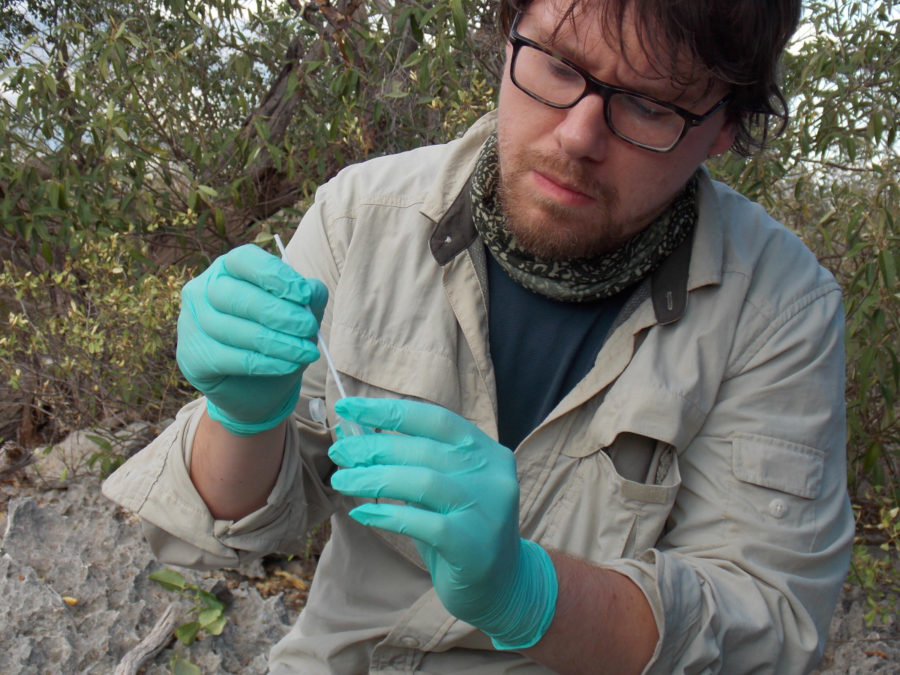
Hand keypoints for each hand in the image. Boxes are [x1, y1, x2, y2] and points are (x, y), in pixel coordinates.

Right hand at [176, 244, 327, 435]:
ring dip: (277, 342)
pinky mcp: (192, 358)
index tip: (304, 295)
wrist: (256, 387)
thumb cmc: (277, 336)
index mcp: (228, 269)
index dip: (275, 275)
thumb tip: (312, 291)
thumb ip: (310, 297)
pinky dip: (265, 363)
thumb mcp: (300, 313)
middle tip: (309, 327)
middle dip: (279, 314)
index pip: (244, 260)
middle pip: (237, 296)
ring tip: (306, 352)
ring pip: (234, 330)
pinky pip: (230, 358)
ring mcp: (192, 324)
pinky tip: (289, 365)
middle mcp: (203, 290)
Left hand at [328, 397, 556, 649]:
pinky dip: (386, 516)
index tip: (348, 406)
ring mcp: (486, 509)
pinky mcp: (473, 545)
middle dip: (374, 447)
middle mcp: (492, 475)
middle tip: (340, 453)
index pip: (434, 418)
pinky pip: (421, 523)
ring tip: (342, 481)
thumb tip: (356, 436)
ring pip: (422, 481)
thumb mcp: (442, 489)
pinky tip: (361, 513)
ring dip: (374, 478)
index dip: (389, 410)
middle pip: (423, 449)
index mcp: (486, 452)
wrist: (503, 587)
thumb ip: (411, 463)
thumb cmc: (461, 531)